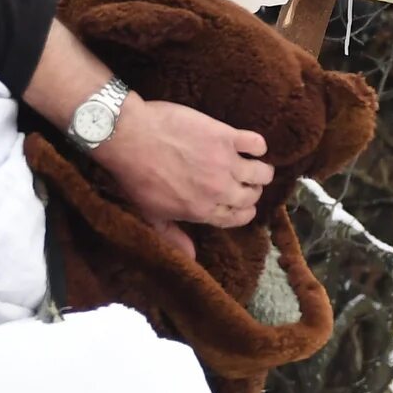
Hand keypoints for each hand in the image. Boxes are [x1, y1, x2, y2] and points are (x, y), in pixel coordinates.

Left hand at [94, 96, 275, 232]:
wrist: (131, 138)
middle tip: (246, 182)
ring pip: (261, 172)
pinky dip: (258, 145)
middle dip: (251, 191)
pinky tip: (251, 145)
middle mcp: (219, 189)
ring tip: (255, 165)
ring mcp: (225, 162)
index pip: (239, 217)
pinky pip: (256, 143)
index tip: (242, 204)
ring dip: (261, 171)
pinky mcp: (225, 136)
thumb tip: (191, 257)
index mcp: (204, 210)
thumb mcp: (153, 214)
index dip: (244, 212)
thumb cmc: (137, 177)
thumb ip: (174, 236)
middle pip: (251, 195)